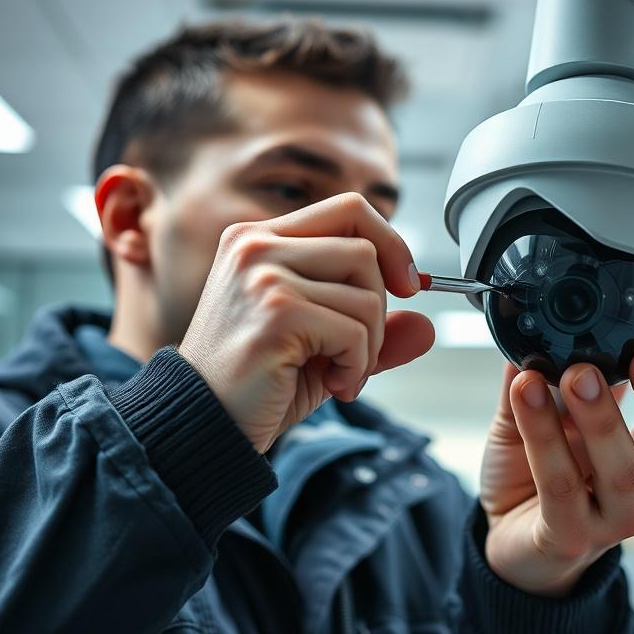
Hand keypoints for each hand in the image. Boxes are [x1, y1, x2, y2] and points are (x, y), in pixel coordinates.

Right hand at [178, 193, 433, 453]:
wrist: (205, 425)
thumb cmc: (256, 384)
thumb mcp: (325, 349)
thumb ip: (375, 331)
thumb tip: (428, 327)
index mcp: (260, 239)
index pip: (350, 208)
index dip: (390, 242)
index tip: (406, 284)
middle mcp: (256, 246)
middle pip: (365, 250)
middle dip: (379, 309)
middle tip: (358, 352)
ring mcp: (263, 276)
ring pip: (367, 294)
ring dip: (369, 346)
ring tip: (341, 373)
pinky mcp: (276, 312)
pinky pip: (356, 330)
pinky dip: (358, 366)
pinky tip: (333, 384)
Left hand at [479, 348, 633, 597]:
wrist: (510, 544)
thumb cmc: (533, 481)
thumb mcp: (540, 423)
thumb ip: (542, 381)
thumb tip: (535, 330)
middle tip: (616, 360)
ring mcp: (607, 522)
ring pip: (616, 472)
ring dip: (594, 418)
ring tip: (567, 375)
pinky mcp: (569, 538)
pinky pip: (560, 488)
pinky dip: (543, 438)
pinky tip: (524, 396)